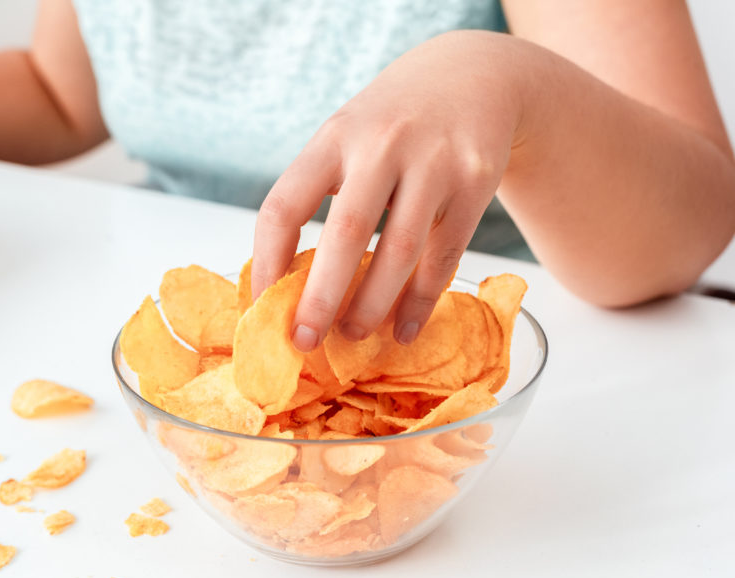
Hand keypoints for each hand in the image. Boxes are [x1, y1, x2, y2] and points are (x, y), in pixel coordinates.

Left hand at [252, 30, 525, 350]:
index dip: (268, 261)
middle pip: (345, 234)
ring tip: (352, 334)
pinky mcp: (475, 183)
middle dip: (321, 298)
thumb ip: (316, 191)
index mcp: (333, 137)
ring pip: (399, 252)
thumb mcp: (345, 136)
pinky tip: (403, 328)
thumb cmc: (390, 122)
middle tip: (306, 342)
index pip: (285, 205)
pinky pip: (444, 257)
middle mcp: (380, 145)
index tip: (262, 305)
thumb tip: (284, 280)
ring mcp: (432, 163)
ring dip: (372, 305)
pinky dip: (421, 301)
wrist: (473, 75)